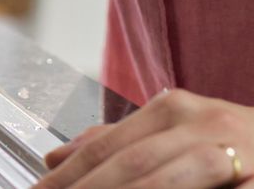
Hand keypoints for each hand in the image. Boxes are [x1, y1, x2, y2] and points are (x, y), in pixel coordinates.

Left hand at [38, 89, 253, 188]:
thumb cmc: (240, 149)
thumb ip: (122, 144)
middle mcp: (207, 126)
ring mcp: (241, 156)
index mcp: (177, 109)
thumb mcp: (181, 134)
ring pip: (170, 183)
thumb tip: (56, 161)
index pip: (108, 146)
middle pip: (134, 167)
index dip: (69, 177)